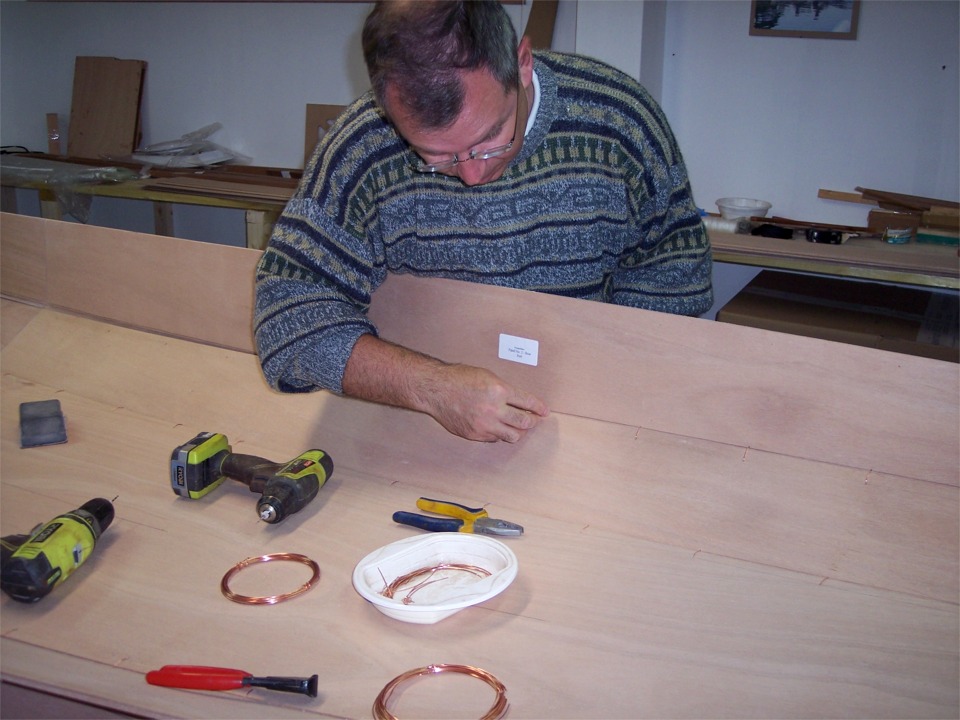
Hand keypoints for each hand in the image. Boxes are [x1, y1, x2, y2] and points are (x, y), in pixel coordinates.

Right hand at [423, 363, 548, 442]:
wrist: (436, 390)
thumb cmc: (459, 378)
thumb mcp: (487, 376)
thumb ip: (504, 390)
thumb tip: (520, 403)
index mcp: (499, 391)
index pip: (528, 402)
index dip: (539, 408)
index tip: (544, 411)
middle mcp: (494, 409)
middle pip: (524, 422)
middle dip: (533, 421)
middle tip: (535, 420)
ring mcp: (484, 424)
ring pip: (512, 436)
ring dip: (519, 431)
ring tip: (520, 427)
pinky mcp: (475, 434)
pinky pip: (495, 438)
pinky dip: (500, 434)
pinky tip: (499, 428)